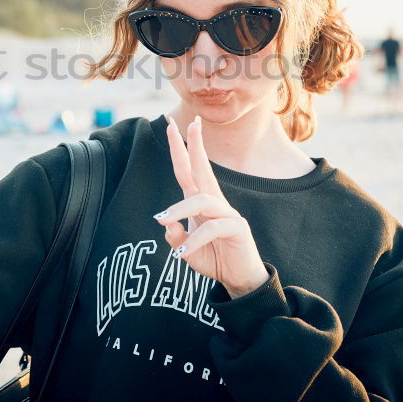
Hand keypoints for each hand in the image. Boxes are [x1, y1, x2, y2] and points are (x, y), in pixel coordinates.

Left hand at [154, 116, 269, 298]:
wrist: (239, 280)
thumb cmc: (214, 259)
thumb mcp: (187, 251)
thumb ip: (176, 237)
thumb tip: (166, 224)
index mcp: (201, 203)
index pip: (189, 171)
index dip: (181, 150)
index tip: (173, 126)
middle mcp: (215, 203)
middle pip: (203, 170)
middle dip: (195, 146)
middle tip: (188, 123)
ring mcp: (228, 214)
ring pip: (202, 200)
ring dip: (180, 208)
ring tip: (163, 219)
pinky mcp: (237, 229)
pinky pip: (213, 228)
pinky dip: (195, 240)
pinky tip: (183, 253)